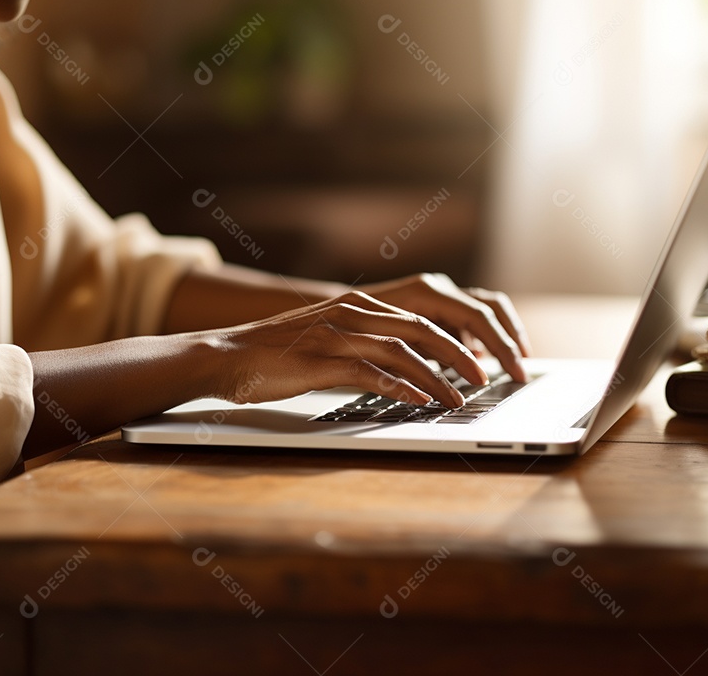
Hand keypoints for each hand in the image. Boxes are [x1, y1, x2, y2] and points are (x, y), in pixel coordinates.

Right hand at [210, 291, 492, 408]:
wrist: (223, 356)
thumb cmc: (274, 356)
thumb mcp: (325, 342)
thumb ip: (361, 347)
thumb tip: (402, 371)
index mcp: (355, 305)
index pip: (419, 317)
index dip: (454, 339)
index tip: (479, 361)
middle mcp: (350, 312)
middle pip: (421, 329)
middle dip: (459, 355)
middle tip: (485, 378)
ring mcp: (335, 334)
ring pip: (402, 350)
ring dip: (437, 376)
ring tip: (460, 397)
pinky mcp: (320, 360)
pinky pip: (370, 372)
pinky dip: (400, 387)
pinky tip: (419, 402)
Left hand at [357, 273, 529, 380]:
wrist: (322, 314)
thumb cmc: (346, 331)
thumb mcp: (380, 347)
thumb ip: (413, 360)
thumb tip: (440, 384)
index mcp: (425, 291)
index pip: (477, 316)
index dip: (498, 346)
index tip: (511, 374)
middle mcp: (435, 287)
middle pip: (489, 308)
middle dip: (509, 341)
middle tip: (522, 374)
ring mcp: (436, 294)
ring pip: (485, 309)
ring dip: (502, 335)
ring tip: (514, 364)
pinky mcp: (434, 307)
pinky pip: (469, 318)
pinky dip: (482, 338)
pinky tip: (483, 362)